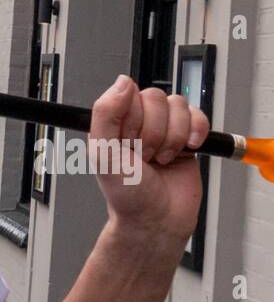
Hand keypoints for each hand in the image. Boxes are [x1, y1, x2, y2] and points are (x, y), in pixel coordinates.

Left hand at [90, 75, 207, 242]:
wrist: (156, 220)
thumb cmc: (126, 195)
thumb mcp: (104, 154)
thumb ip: (105, 114)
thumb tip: (122, 82)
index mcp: (113, 124)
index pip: (129, 94)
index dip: (133, 119)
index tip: (128, 143)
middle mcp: (137, 123)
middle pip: (156, 98)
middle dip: (153, 132)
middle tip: (144, 156)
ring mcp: (163, 129)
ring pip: (178, 105)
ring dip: (172, 136)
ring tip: (160, 159)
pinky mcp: (187, 137)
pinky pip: (198, 115)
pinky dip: (195, 131)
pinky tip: (187, 149)